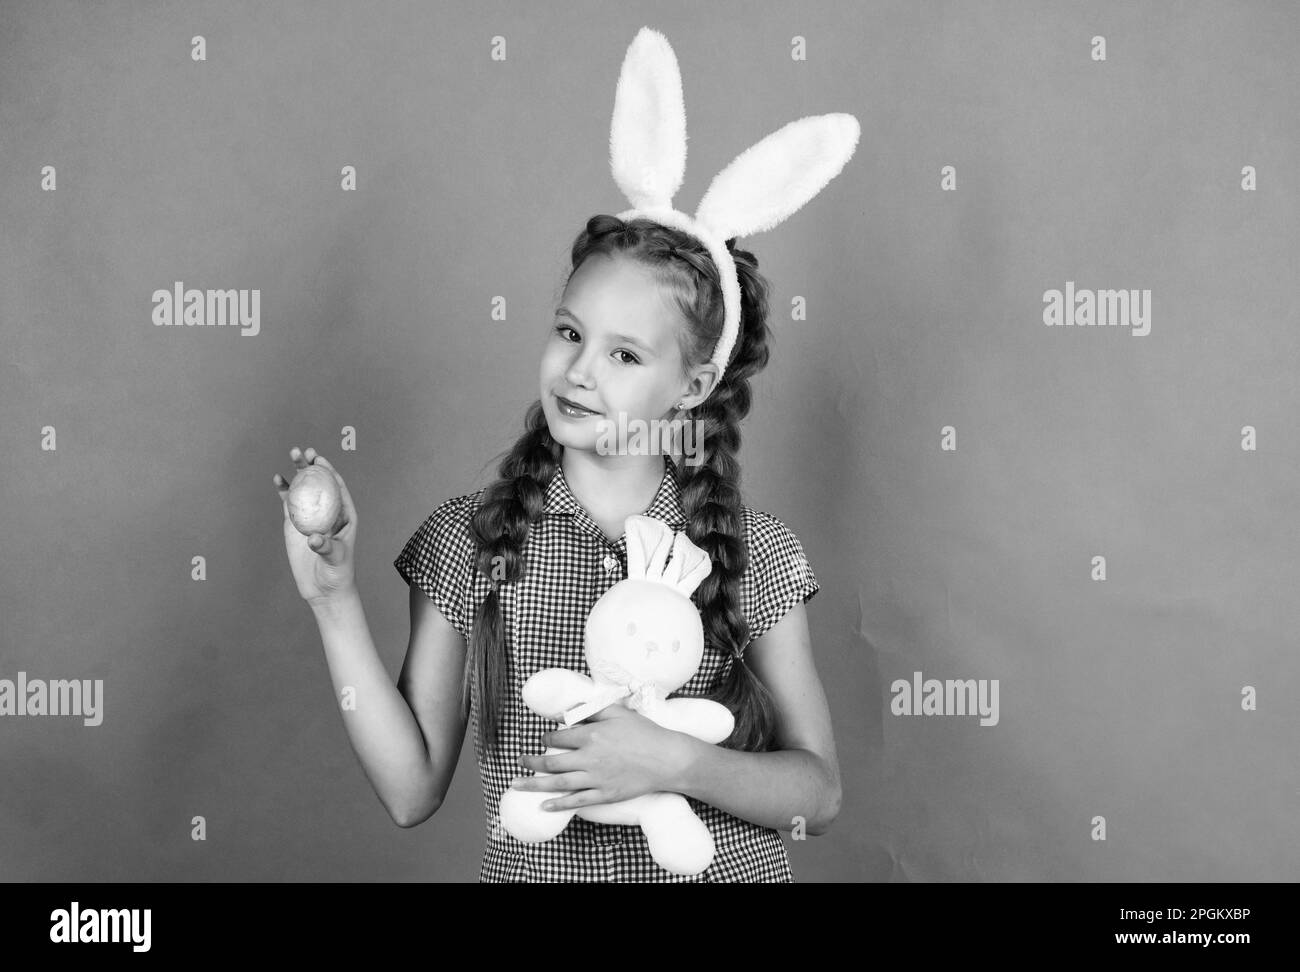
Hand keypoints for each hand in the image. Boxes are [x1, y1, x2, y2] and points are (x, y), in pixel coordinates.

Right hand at [273, 446, 357, 606]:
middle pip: (320, 483)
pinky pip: (289, 503)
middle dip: (312, 465)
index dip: (330, 471)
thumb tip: (314, 538)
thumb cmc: (336, 573)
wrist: (323, 588)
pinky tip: (277, 478)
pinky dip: (284, 490)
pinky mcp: (295, 525)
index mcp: (344, 515)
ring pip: (304, 489)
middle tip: (303, 452)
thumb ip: (327, 547)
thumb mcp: (335, 559)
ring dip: (297, 472)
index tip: (320, 460)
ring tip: (292, 454)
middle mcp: (327, 511)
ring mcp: (311, 516)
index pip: (338, 488)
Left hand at [510, 704, 691, 811]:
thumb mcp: (618, 712)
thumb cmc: (644, 733)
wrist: (667, 759)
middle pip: (552, 761)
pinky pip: (577, 801)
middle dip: (531, 761)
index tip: (544, 738)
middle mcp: (589, 758)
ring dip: (534, 784)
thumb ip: (592, 709)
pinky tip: (545, 805)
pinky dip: (559, 804)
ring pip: (558, 783)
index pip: (559, 736)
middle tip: (520, 761)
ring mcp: (596, 779)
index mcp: (592, 735)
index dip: (548, 737)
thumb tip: (569, 710)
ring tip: (517, 784)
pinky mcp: (605, 795)